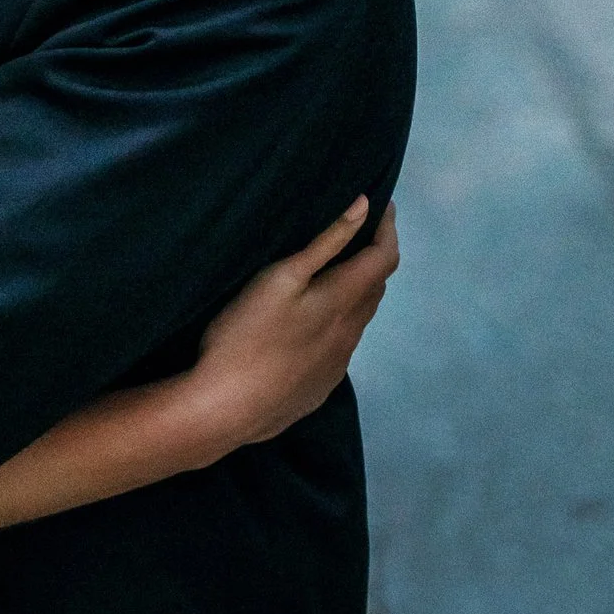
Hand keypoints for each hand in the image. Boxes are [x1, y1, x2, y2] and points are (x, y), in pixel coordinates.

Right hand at [191, 198, 400, 449]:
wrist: (225, 409)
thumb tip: (363, 205)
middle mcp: (348, 334)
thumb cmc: (244, 335)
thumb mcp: (280, 278)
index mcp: (342, 302)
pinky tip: (308, 326)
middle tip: (356, 233)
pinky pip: (340, 347)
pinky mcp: (318, 387)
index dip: (388, 229)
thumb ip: (325, 242)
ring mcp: (335, 365)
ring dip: (357, 292)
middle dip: (372, 257)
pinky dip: (337, 323)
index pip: (383, 258)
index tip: (382, 205)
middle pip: (375, 289)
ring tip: (333, 273)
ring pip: (358, 320)